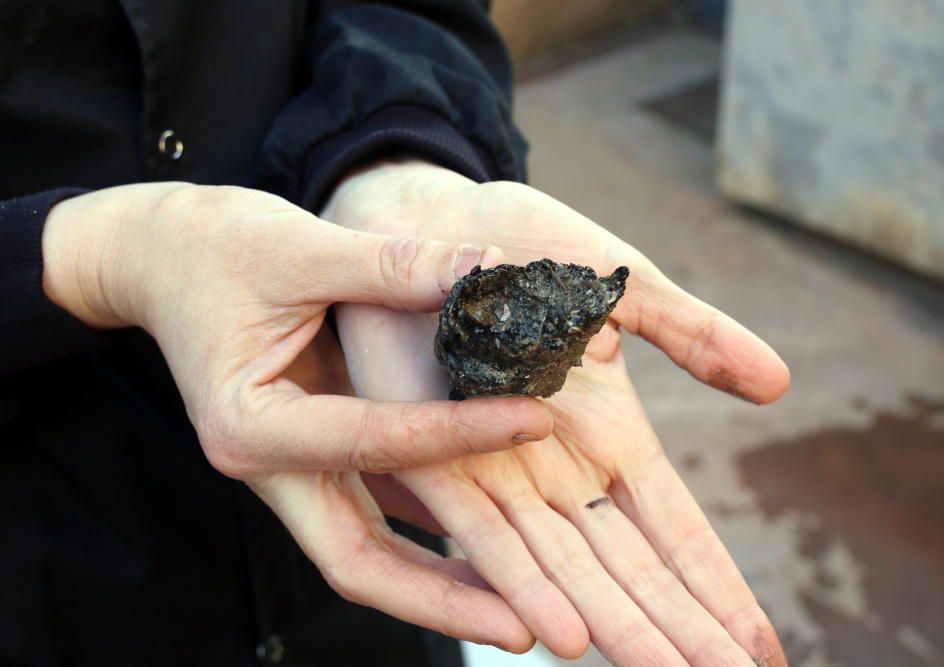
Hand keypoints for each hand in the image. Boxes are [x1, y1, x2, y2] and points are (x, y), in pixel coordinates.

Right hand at [41, 182, 553, 645]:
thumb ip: (396, 266)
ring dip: (440, 584)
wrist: (159, 255)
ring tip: (520, 604)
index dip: (459, 434)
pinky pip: (375, 509)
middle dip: (442, 598)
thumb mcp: (302, 248)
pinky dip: (427, 530)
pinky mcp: (311, 458)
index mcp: (250, 424)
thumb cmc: (215, 247)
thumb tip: (493, 267)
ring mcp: (288, 471)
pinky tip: (488, 536)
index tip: (535, 421)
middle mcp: (266, 466)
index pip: (371, 443)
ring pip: (368, 552)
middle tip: (525, 623)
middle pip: (359, 561)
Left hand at [328, 161, 789, 665]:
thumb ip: (692, 335)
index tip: (762, 651)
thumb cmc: (529, 248)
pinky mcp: (438, 457)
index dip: (719, 590)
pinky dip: (523, 584)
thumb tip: (779, 386)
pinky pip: (484, 535)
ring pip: (567, 570)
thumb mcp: (625, 288)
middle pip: (633, 569)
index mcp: (611, 437)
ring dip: (617, 626)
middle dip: (684, 631)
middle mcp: (559, 472)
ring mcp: (500, 472)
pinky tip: (562, 631)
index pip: (676, 532)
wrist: (436, 217)